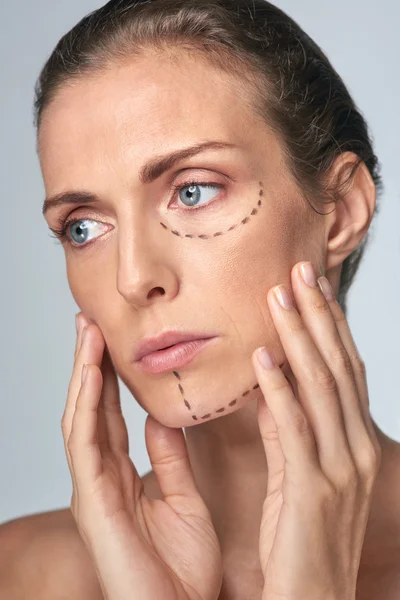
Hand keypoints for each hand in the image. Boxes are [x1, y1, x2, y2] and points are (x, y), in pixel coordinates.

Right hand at [61, 315, 221, 599]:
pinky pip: (86, 446)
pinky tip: (92, 376)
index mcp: (123, 474)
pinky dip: (88, 407)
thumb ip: (170, 459)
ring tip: (87, 334)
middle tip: (90, 322)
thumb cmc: (180, 568)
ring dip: (83, 374)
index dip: (111, 375)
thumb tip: (162, 420)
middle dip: (90, 364)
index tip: (114, 338)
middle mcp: (102, 476)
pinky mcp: (93, 503)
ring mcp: (93, 489)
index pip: (113, 413)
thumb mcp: (182, 499)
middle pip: (92, 408)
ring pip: (82, 418)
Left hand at [251, 261, 381, 599]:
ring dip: (299, 336)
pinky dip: (278, 387)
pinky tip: (262, 355)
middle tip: (300, 269)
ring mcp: (338, 467)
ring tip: (279, 296)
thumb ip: (286, 429)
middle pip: (337, 366)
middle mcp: (354, 447)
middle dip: (318, 315)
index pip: (343, 369)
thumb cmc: (303, 538)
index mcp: (353, 442)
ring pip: (320, 386)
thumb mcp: (297, 474)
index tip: (311, 286)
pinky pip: (294, 427)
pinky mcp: (312, 488)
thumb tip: (269, 385)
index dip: (328, 325)